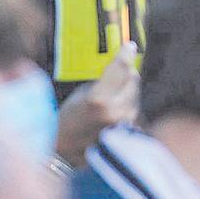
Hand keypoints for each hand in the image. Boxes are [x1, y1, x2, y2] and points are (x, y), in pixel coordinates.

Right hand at [55, 42, 139, 167]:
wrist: (64, 153)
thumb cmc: (67, 121)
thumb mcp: (81, 95)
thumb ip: (104, 81)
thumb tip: (122, 68)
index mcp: (98, 99)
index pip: (120, 68)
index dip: (126, 54)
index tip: (129, 46)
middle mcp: (114, 111)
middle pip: (133, 79)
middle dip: (127, 72)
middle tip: (117, 73)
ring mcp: (123, 123)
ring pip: (135, 94)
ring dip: (127, 89)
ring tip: (110, 96)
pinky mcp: (128, 131)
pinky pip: (133, 108)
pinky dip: (126, 104)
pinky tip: (114, 108)